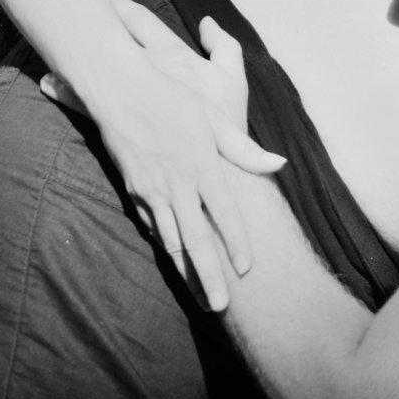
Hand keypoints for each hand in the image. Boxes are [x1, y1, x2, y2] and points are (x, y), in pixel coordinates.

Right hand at [40, 0, 283, 310]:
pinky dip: (164, 244)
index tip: (247, 270)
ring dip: (185, 270)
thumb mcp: (214, 118)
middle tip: (220, 307)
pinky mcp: (134, 190)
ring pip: (170, 240)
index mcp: (202, 167)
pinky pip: (152, 224)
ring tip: (199, 295)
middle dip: (208, 277)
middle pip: (195, 241)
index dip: (236, 244)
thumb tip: (279, 163)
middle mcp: (177, 185)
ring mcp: (152, 191)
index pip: (224, 214)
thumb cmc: (172, 98)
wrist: (118, 90)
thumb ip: (244, 149)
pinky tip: (173, 256)